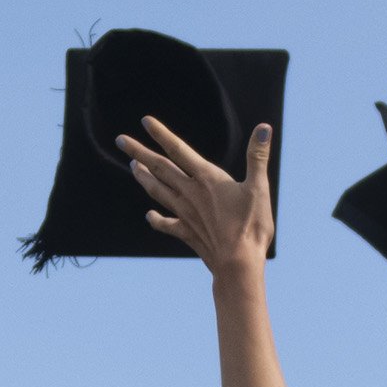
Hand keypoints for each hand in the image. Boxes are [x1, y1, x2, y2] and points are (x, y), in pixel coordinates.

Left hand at [120, 117, 273, 273]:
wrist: (237, 264)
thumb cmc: (251, 226)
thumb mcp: (259, 188)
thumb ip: (258, 157)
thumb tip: (265, 127)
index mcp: (207, 179)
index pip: (179, 150)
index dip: (161, 135)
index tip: (145, 122)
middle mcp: (190, 194)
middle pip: (160, 168)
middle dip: (139, 152)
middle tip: (121, 141)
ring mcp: (186, 214)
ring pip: (158, 192)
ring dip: (144, 178)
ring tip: (132, 167)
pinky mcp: (187, 233)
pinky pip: (166, 224)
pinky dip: (156, 219)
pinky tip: (149, 216)